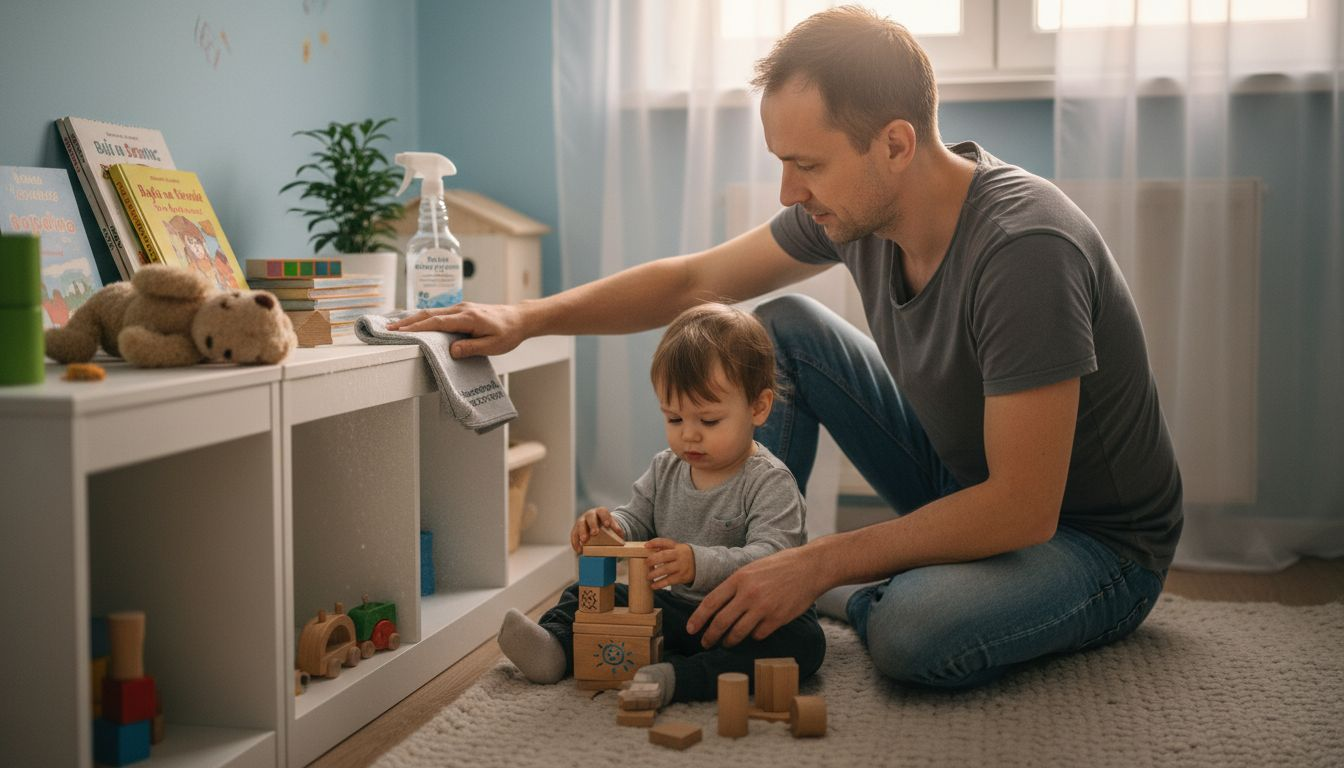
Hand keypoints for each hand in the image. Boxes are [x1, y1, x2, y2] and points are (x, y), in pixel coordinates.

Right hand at [386, 302, 526, 357]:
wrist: (519, 318)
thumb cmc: (508, 333)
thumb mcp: (493, 346)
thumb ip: (471, 348)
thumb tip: (451, 350)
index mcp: (468, 317)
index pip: (437, 322)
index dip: (418, 328)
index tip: (401, 332)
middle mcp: (462, 309)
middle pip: (429, 314)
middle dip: (407, 321)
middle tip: (388, 328)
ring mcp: (461, 308)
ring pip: (432, 312)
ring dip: (413, 319)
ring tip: (395, 326)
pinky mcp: (461, 310)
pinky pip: (438, 313)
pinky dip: (424, 317)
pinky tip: (415, 322)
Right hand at [570, 507, 619, 553]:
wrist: (597, 525)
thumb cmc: (606, 525)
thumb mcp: (612, 525)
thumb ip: (616, 529)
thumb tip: (620, 535)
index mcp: (600, 512)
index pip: (602, 512)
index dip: (605, 517)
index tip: (607, 525)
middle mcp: (589, 515)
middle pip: (590, 517)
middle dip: (592, 525)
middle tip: (595, 533)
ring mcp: (581, 521)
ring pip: (580, 525)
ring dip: (582, 532)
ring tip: (584, 541)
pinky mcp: (575, 529)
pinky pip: (574, 535)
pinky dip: (575, 543)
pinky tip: (579, 550)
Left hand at [644, 538, 694, 587]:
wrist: (699, 564)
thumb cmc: (682, 555)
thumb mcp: (676, 548)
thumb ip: (664, 547)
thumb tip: (647, 547)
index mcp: (677, 547)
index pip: (665, 542)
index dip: (655, 543)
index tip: (646, 546)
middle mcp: (679, 555)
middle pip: (664, 556)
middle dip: (652, 560)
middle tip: (646, 563)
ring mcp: (681, 566)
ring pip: (665, 569)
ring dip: (654, 573)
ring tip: (648, 577)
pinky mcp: (682, 577)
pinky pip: (669, 581)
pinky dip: (660, 584)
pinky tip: (653, 586)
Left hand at [685, 546, 823, 647]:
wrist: (809, 568)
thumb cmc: (779, 566)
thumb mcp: (752, 568)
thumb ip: (735, 585)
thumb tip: (718, 605)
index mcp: (739, 579)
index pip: (711, 602)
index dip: (698, 618)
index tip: (691, 629)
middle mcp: (748, 594)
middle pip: (721, 622)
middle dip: (710, 636)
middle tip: (705, 643)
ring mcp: (763, 608)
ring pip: (738, 633)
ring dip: (729, 641)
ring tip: (726, 643)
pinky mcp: (777, 619)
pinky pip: (758, 635)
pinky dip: (753, 636)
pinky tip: (753, 633)